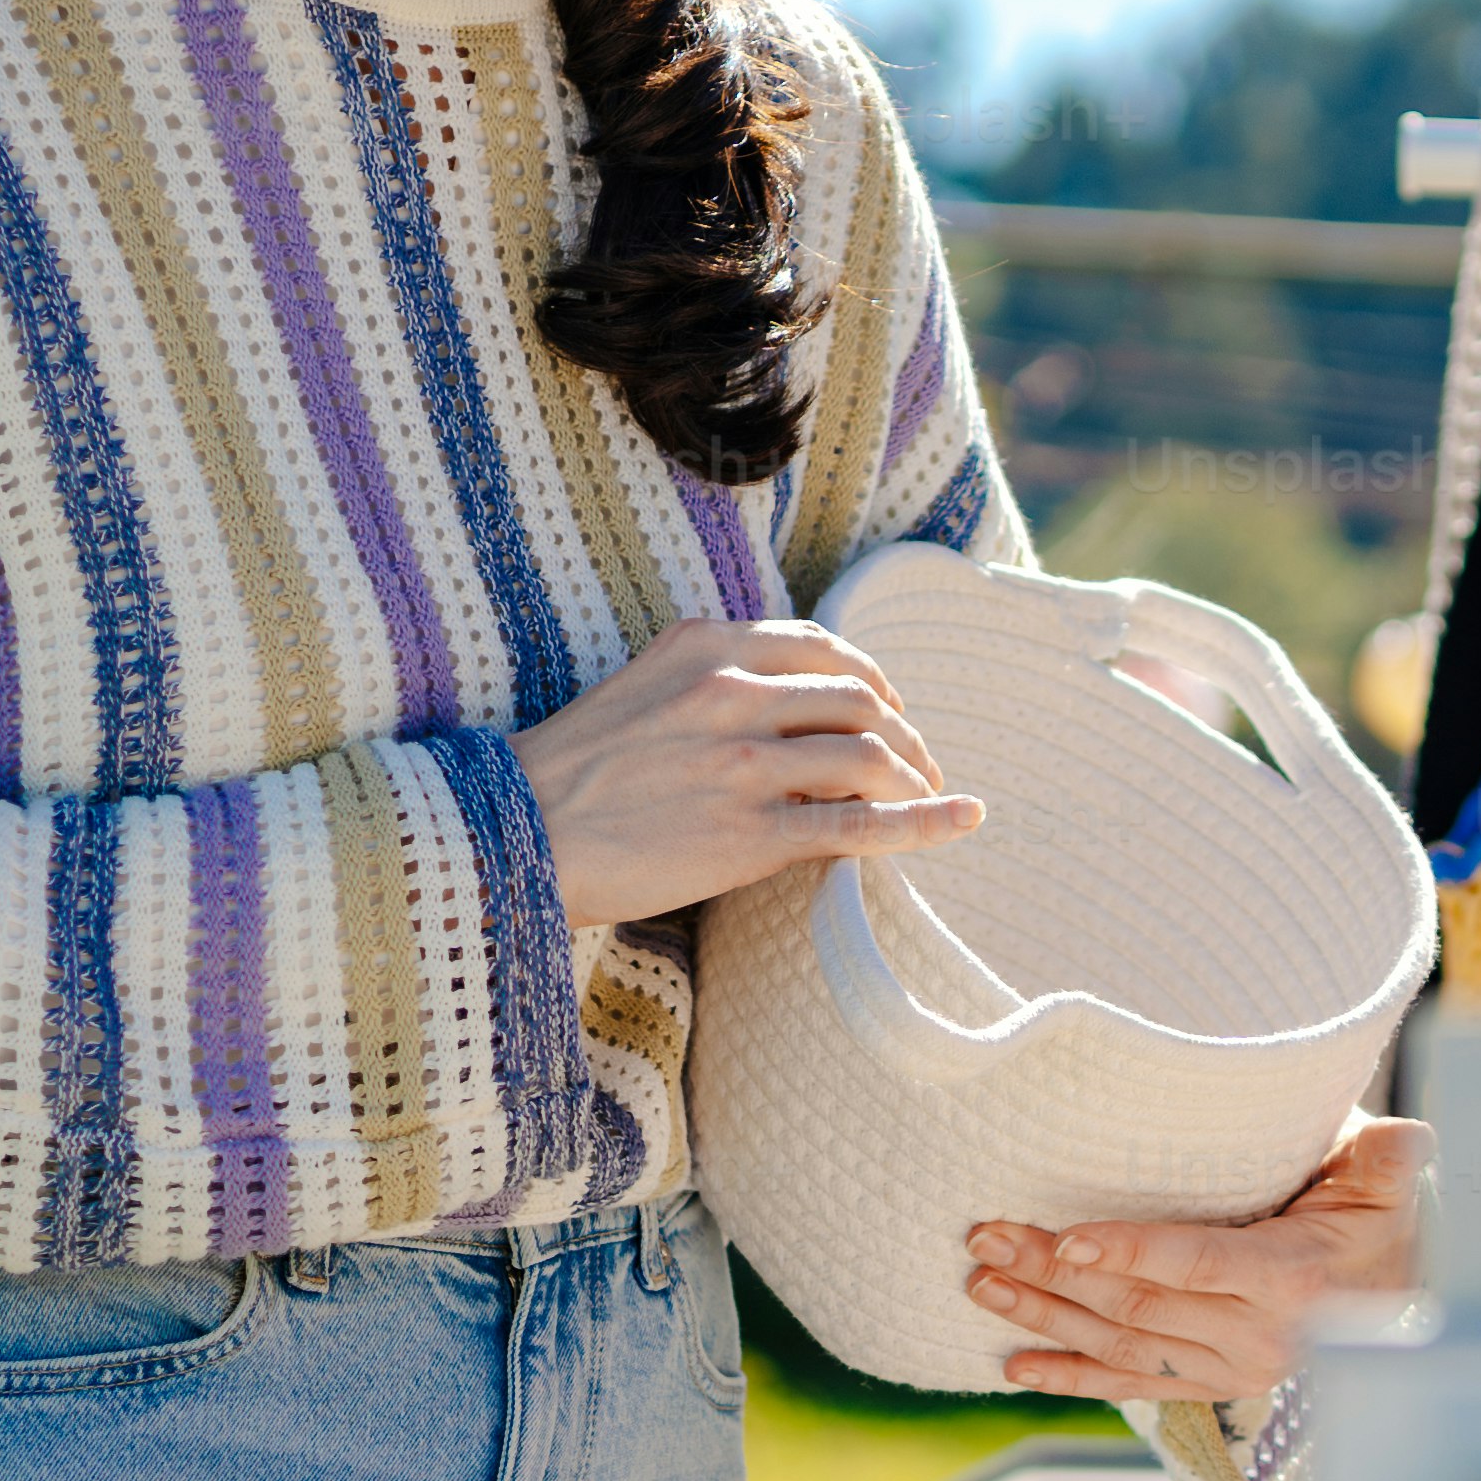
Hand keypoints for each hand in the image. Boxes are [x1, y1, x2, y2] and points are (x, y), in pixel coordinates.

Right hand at [513, 618, 980, 928]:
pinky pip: (861, 824)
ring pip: (870, 756)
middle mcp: (734, 694)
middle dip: (905, 732)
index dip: (871, 677)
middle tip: (920, 764)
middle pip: (860, 700)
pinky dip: (926, 822)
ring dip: (916, 777)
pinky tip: (963, 819)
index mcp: (707, 646)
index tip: (887, 706)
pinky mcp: (752, 833)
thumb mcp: (642, 686)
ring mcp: (747, 764)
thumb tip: (784, 697)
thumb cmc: (572, 769)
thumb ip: (712, 676)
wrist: (517, 833)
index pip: (822, 647)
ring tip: (931, 797)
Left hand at [967, 1114, 1426, 1410]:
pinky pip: (1133, 1386)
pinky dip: (1072, 1379)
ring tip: (983, 1285)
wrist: (1398, 1296)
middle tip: (986, 1237)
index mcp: (1293, 1279)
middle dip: (1054, 1272)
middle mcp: (1258, 1338)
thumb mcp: (1387, 1178)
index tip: (1065, 1236)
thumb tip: (1408, 1141)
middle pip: (1137, 1304)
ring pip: (1121, 1346)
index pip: (1197, 1263)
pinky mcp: (1211, 1386)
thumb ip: (1390, 1159)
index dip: (1130, 1251)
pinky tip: (1017, 1367)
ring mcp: (1230, 1371)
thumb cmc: (1378, 1215)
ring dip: (1045, 1318)